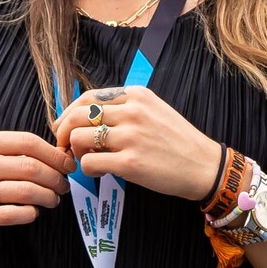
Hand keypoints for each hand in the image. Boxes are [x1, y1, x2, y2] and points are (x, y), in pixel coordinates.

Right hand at [0, 130, 73, 253]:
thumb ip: (7, 152)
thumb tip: (55, 154)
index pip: (26, 141)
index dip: (53, 154)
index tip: (67, 165)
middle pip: (29, 167)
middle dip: (55, 177)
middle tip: (63, 186)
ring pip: (24, 191)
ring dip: (47, 197)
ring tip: (53, 200)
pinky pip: (11, 214)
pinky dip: (29, 214)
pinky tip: (33, 213)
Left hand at [52, 85, 223, 201]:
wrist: (203, 165)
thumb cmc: (177, 141)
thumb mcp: (154, 110)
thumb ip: (124, 108)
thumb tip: (86, 116)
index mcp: (136, 96)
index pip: (88, 98)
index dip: (69, 113)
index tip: (64, 127)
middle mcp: (132, 112)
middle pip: (77, 116)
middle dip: (63, 133)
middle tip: (66, 147)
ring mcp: (131, 137)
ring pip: (78, 138)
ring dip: (75, 152)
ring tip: (87, 160)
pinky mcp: (130, 163)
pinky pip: (89, 163)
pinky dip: (88, 168)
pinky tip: (100, 171)